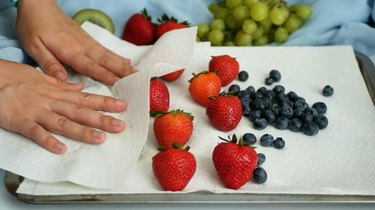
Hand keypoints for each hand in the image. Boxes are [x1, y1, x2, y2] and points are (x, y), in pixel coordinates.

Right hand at [0, 60, 126, 153]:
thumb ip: (61, 85)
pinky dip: (48, 141)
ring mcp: (36, 112)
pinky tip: (61, 150)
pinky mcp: (20, 121)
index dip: (105, 102)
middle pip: (80, 111)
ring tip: (101, 138)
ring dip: (82, 131)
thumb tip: (80, 88)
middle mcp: (51, 102)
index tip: (123, 106)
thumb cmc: (13, 76)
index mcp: (56, 92)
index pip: (86, 98)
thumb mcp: (40, 77)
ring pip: (63, 122)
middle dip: (102, 119)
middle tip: (121, 126)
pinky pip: (36, 133)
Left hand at [15, 0, 134, 84]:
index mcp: (69, 50)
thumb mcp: (33, 46)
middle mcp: (82, 46)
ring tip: (137, 73)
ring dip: (123, 64)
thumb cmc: (33, 27)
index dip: (105, 75)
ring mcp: (87, 41)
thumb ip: (48, 62)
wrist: (38, 5)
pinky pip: (105, 50)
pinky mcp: (87, 39)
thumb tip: (63, 78)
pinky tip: (126, 61)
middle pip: (105, 60)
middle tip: (137, 80)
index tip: (119, 83)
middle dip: (121, 71)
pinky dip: (118, 56)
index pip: (90, 66)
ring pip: (108, 55)